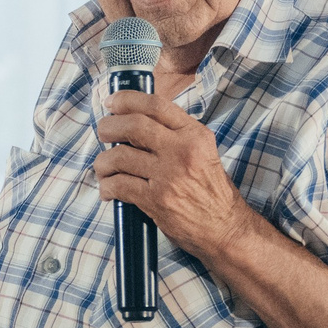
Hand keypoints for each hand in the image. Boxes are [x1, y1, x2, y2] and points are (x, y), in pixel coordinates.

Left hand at [94, 91, 259, 260]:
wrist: (224, 228)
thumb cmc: (211, 191)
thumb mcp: (203, 152)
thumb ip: (176, 135)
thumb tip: (136, 121)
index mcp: (195, 134)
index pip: (156, 105)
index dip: (127, 99)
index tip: (111, 101)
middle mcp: (182, 150)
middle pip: (133, 125)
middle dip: (109, 126)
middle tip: (102, 132)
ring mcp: (168, 175)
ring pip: (120, 156)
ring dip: (103, 161)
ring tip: (103, 167)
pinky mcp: (156, 199)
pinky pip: (119, 185)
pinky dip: (107, 186)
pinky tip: (108, 190)